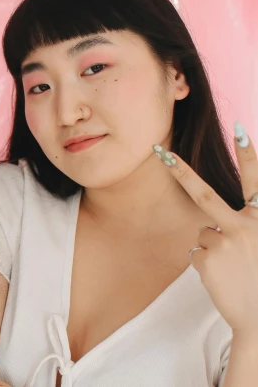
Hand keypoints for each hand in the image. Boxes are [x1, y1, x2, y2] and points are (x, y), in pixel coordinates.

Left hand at [153, 122, 257, 335]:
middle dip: (181, 170)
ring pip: (202, 231)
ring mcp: (224, 241)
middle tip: (159, 151)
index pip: (255, 180)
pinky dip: (207, 265)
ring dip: (213, 247)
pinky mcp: (206, 258)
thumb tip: (216, 218)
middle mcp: (246, 226)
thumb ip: (249, 224)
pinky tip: (223, 278)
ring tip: (233, 268)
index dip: (249, 154)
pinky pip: (197, 253)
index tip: (240, 130)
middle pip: (204, 193)